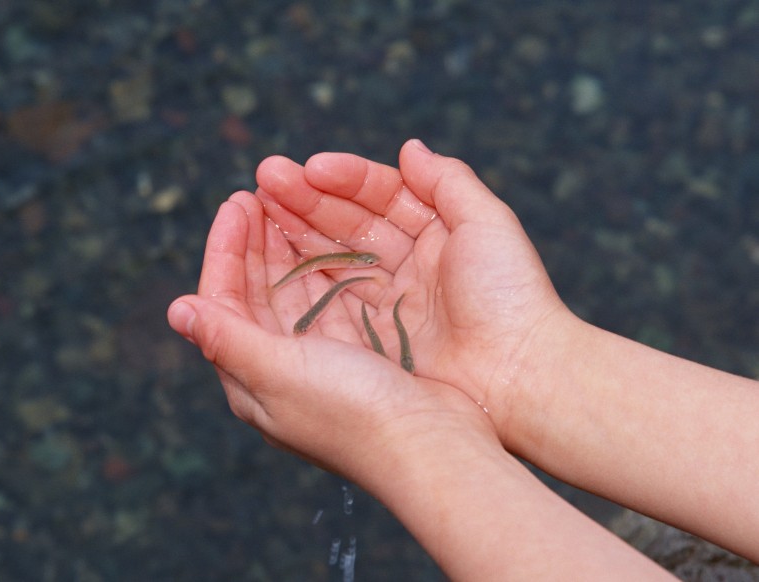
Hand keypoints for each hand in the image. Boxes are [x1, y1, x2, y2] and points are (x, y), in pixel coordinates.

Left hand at [167, 190, 497, 488]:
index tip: (238, 202)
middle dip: (253, 242)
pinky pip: (327, 300)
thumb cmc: (352, 414)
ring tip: (287, 206)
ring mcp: (318, 363)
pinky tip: (327, 241)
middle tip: (260, 192)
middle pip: (255, 293)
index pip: (222, 301)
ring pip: (291, 292)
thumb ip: (227, 339)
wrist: (430, 450)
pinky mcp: (355, 357)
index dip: (225, 250)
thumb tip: (176, 309)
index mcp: (251, 378)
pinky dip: (322, 267)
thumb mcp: (280, 373)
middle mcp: (279, 370)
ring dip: (285, 249)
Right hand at [254, 139, 574, 435]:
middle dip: (306, 199)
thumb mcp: (486, 224)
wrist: (519, 377)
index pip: (381, 195)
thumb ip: (448, 181)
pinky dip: (301, 275)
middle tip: (263, 179)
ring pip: (332, 257)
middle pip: (348, 223)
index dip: (344, 179)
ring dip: (295, 231)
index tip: (309, 167)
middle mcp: (407, 264)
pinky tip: (272, 254)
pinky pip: (329, 298)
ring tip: (257, 206)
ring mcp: (387, 301)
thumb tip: (409, 147)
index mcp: (435, 233)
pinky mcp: (372, 337)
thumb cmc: (510, 296)